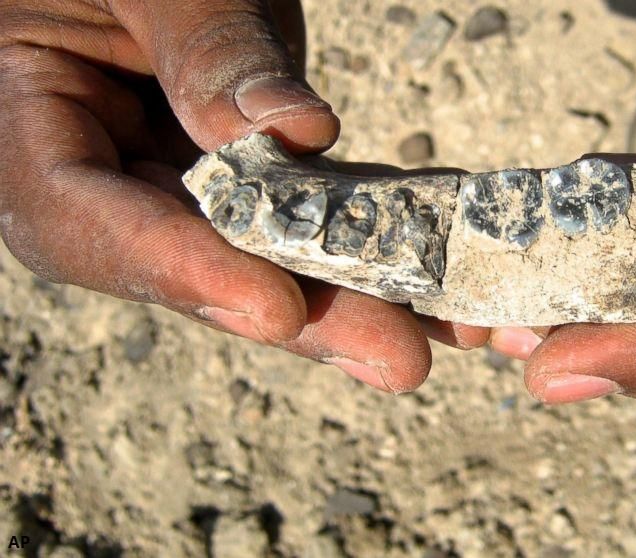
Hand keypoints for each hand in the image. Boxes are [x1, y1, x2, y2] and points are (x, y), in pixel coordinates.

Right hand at [0, 0, 487, 393]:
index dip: (174, 270)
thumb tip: (294, 133)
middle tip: (397, 358)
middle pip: (189, 261)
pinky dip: (375, 228)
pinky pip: (306, 206)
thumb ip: (208, 47)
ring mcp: (173, 170)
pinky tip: (441, 254)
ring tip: (447, 326)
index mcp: (24, 109)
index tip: (274, 308)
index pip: (76, 213)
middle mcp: (97, 162)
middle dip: (303, 310)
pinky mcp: (240, 168)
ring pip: (261, 250)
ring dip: (359, 291)